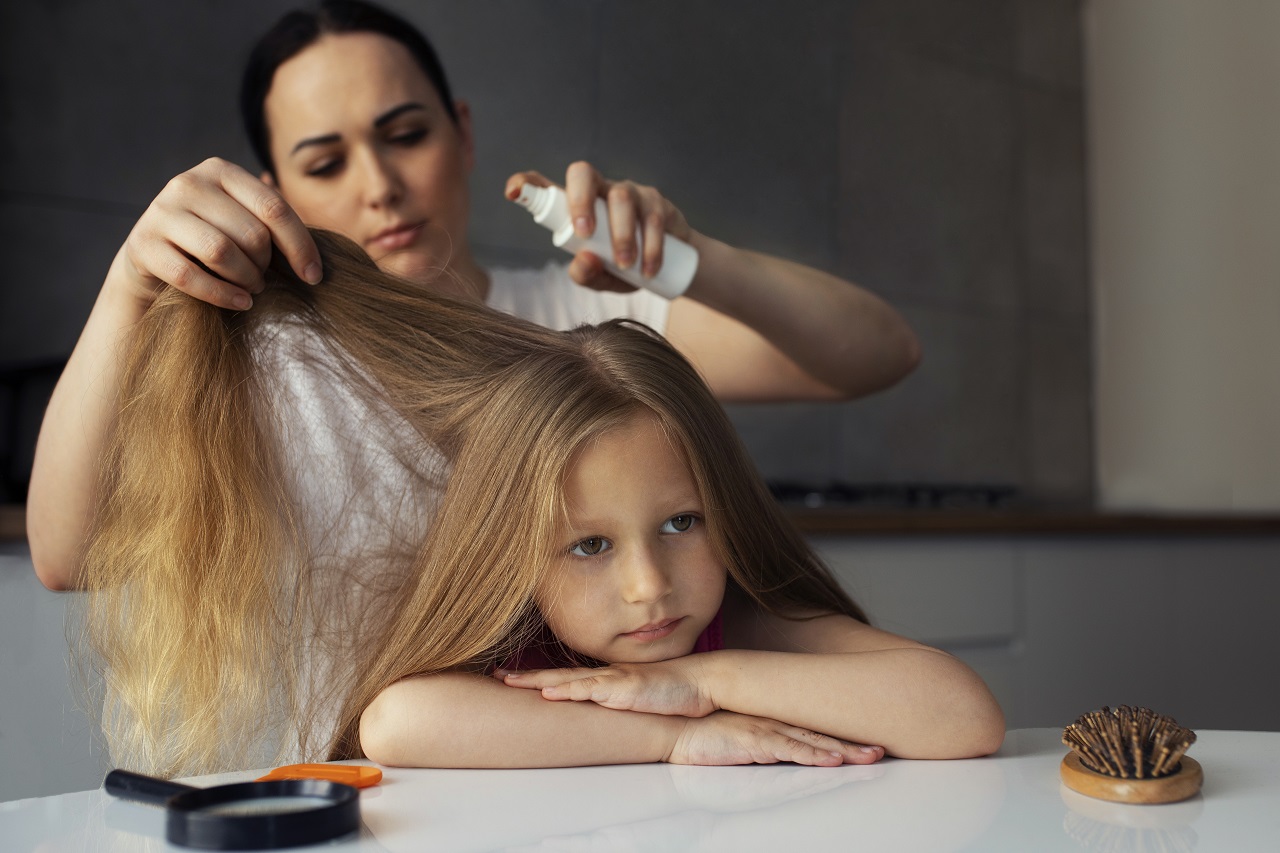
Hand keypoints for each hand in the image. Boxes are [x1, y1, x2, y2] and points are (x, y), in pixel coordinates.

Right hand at [116, 157, 320, 311]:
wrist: (153, 258)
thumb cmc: (214, 240)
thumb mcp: (244, 221)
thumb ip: (274, 224)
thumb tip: (319, 256)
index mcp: (221, 170)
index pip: (274, 209)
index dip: (301, 246)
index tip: (314, 276)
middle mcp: (188, 183)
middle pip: (251, 233)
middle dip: (267, 265)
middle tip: (265, 279)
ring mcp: (160, 211)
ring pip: (221, 252)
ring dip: (246, 279)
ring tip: (253, 289)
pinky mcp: (143, 244)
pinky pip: (191, 277)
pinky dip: (222, 295)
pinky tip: (240, 302)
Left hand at [500, 657, 714, 716]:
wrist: (700, 682)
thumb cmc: (671, 693)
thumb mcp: (637, 700)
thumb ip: (616, 703)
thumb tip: (597, 713)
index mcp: (605, 680)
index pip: (564, 678)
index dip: (536, 679)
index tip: (508, 678)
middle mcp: (604, 677)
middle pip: (557, 675)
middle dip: (525, 677)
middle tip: (496, 676)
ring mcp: (613, 680)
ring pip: (568, 680)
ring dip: (537, 681)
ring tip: (510, 682)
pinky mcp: (625, 689)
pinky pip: (592, 690)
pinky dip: (569, 690)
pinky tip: (550, 692)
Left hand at [505, 162, 694, 291]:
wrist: (672, 268)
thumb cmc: (625, 267)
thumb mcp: (601, 278)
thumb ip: (586, 274)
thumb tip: (583, 260)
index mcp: (578, 206)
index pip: (549, 187)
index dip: (528, 183)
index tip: (512, 192)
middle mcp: (600, 191)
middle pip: (584, 173)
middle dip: (581, 201)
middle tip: (585, 235)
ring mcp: (630, 193)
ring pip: (621, 197)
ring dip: (622, 233)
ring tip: (625, 266)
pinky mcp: (657, 203)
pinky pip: (653, 216)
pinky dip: (651, 245)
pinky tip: (648, 268)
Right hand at [668, 711, 885, 766]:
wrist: (674, 726)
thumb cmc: (702, 731)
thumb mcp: (739, 736)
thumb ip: (761, 742)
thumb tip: (781, 750)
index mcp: (772, 717)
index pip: (813, 725)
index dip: (841, 732)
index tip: (867, 738)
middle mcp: (774, 720)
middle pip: (822, 731)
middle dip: (854, 742)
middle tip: (881, 750)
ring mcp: (766, 729)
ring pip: (814, 740)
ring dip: (844, 750)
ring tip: (870, 756)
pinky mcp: (754, 740)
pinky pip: (790, 749)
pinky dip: (814, 754)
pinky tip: (833, 760)